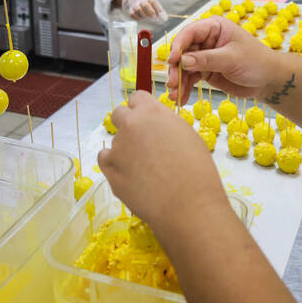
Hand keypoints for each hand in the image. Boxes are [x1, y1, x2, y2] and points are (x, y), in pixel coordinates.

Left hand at [99, 91, 229, 230]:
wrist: (189, 205)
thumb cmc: (196, 171)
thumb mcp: (186, 134)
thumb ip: (164, 124)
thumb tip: (154, 126)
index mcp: (152, 111)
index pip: (136, 97)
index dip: (141, 109)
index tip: (146, 121)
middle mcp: (131, 124)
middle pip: (118, 114)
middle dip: (127, 125)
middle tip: (141, 143)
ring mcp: (117, 147)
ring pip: (114, 141)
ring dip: (125, 149)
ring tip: (145, 170)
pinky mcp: (110, 170)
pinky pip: (105, 160)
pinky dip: (114, 165)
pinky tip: (131, 175)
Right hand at [121, 0, 166, 21]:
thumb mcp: (154, 0)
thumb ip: (159, 9)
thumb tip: (164, 18)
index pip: (154, 2)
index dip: (158, 10)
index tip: (162, 17)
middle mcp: (141, 0)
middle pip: (145, 5)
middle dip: (151, 13)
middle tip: (155, 18)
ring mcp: (135, 4)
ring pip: (138, 10)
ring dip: (144, 15)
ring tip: (148, 17)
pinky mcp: (130, 9)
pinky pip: (132, 14)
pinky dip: (137, 18)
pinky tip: (141, 17)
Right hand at [167, 16, 283, 102]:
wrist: (268, 81)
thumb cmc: (256, 62)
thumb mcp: (232, 59)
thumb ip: (207, 59)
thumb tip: (183, 61)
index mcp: (214, 27)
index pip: (190, 32)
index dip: (178, 46)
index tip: (172, 60)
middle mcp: (206, 40)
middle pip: (183, 51)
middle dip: (176, 68)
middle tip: (173, 82)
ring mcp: (205, 56)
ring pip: (184, 67)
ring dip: (178, 81)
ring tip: (175, 96)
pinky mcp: (206, 71)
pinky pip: (190, 78)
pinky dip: (184, 88)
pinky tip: (180, 98)